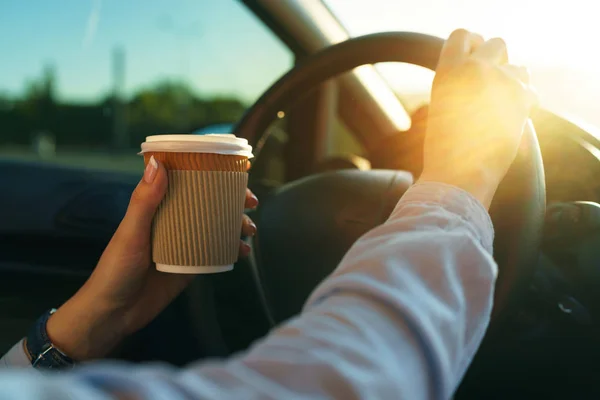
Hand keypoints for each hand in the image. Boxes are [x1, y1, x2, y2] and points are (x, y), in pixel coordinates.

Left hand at [46, 157, 258, 360]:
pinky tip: (242, 251)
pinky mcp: (191, 265)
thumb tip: (158, 163)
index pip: (186, 180)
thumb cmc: (116, 269)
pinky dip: (231, 249)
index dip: (210, 172)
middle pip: (207, 202)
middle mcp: (173, 221)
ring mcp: (184, 243)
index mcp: (156, 207)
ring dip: (236, 224)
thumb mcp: (130, 233)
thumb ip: (144, 201)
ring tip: (249, 230)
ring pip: (216, 226)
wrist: (114, 313)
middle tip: (251, 202)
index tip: (235, 168)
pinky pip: (215, 252)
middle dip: (232, 199)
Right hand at [419, 29, 536, 208]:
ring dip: (513, 82)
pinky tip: (511, 119)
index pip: (463, 35)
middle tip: (490, 84)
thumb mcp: (440, 104)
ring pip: (519, 67)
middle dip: (497, 61)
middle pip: (497, 43)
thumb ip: (459, 80)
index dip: (471, 44)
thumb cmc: (444, 147)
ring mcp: (500, 81)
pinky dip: (525, 103)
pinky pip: (531, 90)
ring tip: (500, 106)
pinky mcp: (520, 99)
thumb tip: (482, 68)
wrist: (458, 173)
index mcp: (447, 70)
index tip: (474, 58)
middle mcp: (474, 69)